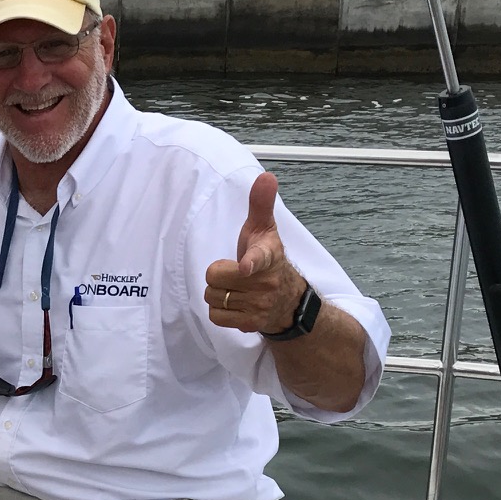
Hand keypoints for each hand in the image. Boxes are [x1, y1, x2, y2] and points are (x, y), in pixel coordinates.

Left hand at [205, 172, 308, 333]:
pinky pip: (216, 315)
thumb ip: (261, 204)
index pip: (259, 257)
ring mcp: (259, 305)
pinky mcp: (251, 323)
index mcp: (269, 255)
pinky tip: (234, 304)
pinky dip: (219, 310)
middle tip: (234, 273)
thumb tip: (266, 176)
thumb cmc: (268, 259)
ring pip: (213, 296)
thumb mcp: (264, 230)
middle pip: (214, 276)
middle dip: (218, 275)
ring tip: (236, 289)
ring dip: (218, 293)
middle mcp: (266, 282)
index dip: (250, 262)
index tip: (245, 266)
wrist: (287, 300)